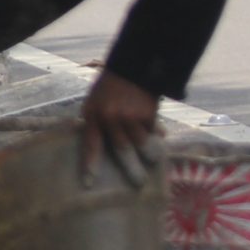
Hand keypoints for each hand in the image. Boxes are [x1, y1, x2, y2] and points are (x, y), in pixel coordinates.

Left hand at [80, 72, 161, 187]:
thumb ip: (100, 123)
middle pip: (121, 150)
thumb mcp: (96, 102)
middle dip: (131, 169)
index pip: (91, 144)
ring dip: (150, 155)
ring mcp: (130, 117)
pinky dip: (157, 136)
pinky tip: (161, 137)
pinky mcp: (147, 114)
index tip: (88, 183)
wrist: (131, 66)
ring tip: (154, 162)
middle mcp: (110, 118)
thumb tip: (108, 145)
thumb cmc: (110, 87)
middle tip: (138, 183)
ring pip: (141, 145)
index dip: (90, 165)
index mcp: (93, 115)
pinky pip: (152, 132)